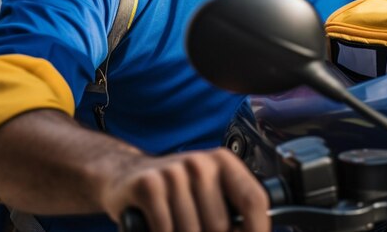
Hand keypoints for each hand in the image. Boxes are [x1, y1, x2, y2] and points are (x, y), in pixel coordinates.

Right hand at [101, 147, 269, 231]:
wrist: (127, 176)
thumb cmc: (177, 192)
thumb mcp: (208, 193)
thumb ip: (230, 213)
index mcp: (223, 162)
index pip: (254, 199)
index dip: (259, 230)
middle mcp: (200, 162)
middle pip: (220, 226)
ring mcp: (173, 172)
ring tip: (177, 230)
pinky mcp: (148, 185)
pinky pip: (165, 229)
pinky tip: (156, 229)